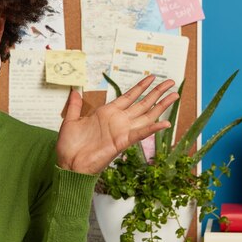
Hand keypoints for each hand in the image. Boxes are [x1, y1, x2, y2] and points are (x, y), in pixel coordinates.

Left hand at [55, 75, 177, 175]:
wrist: (68, 164)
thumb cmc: (69, 146)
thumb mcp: (70, 120)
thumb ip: (75, 106)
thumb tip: (74, 91)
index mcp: (107, 113)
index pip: (128, 96)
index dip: (141, 87)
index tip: (152, 77)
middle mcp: (118, 121)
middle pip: (142, 103)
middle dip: (157, 92)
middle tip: (171, 82)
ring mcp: (121, 131)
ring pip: (146, 115)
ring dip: (160, 106)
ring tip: (174, 96)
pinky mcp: (122, 142)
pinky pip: (140, 133)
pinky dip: (152, 128)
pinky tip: (165, 122)